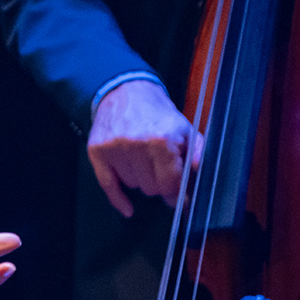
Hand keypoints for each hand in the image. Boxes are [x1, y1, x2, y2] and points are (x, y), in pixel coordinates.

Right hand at [87, 79, 200, 217]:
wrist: (126, 91)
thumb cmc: (157, 114)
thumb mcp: (184, 129)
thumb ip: (197, 154)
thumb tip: (202, 179)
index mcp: (161, 139)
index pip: (170, 185)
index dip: (178, 190)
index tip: (180, 192)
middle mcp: (135, 144)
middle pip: (151, 189)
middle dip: (159, 182)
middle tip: (160, 168)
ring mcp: (113, 147)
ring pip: (133, 186)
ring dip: (140, 179)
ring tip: (142, 160)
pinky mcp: (97, 150)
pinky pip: (107, 185)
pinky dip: (118, 199)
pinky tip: (127, 208)